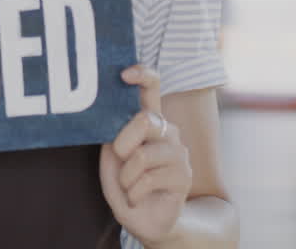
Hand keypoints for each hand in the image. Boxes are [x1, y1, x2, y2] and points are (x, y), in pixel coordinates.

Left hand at [98, 65, 191, 246]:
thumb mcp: (111, 160)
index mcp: (147, 121)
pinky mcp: (183, 176)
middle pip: (145, 120)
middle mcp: (166, 131)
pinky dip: (133, 192)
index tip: (124, 74)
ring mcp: (178, 152)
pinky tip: (137, 197)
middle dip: (123, 144)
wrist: (146, 220)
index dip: (142, 75)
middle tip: (121, 159)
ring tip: (129, 185)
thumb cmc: (126, 185)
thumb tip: (113, 119)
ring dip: (125, 177)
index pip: (152, 88)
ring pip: (142, 155)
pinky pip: (149, 179)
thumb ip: (113, 138)